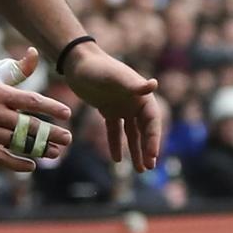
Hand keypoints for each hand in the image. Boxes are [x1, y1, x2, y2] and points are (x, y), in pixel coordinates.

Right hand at [0, 47, 73, 174]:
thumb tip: (35, 52)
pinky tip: (31, 165)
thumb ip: (17, 69)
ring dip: (39, 149)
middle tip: (68, 138)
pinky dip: (17, 163)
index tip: (67, 114)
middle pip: (28, 125)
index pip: (31, 101)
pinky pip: (1, 158)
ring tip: (56, 152)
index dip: (51, 108)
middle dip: (51, 133)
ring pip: (17, 143)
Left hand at [60, 42, 165, 172]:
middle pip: (145, 130)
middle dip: (148, 149)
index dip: (154, 139)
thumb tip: (154, 84)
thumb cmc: (98, 67)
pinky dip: (116, 144)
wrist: (78, 62)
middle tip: (149, 168)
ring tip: (139, 170)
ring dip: (136, 151)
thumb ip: (133, 83)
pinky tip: (116, 160)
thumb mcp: (115, 76)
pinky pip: (115, 131)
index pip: (152, 122)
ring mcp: (122, 107)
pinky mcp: (108, 110)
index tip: (153, 156)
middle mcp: (135, 103)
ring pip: (132, 134)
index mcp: (142, 96)